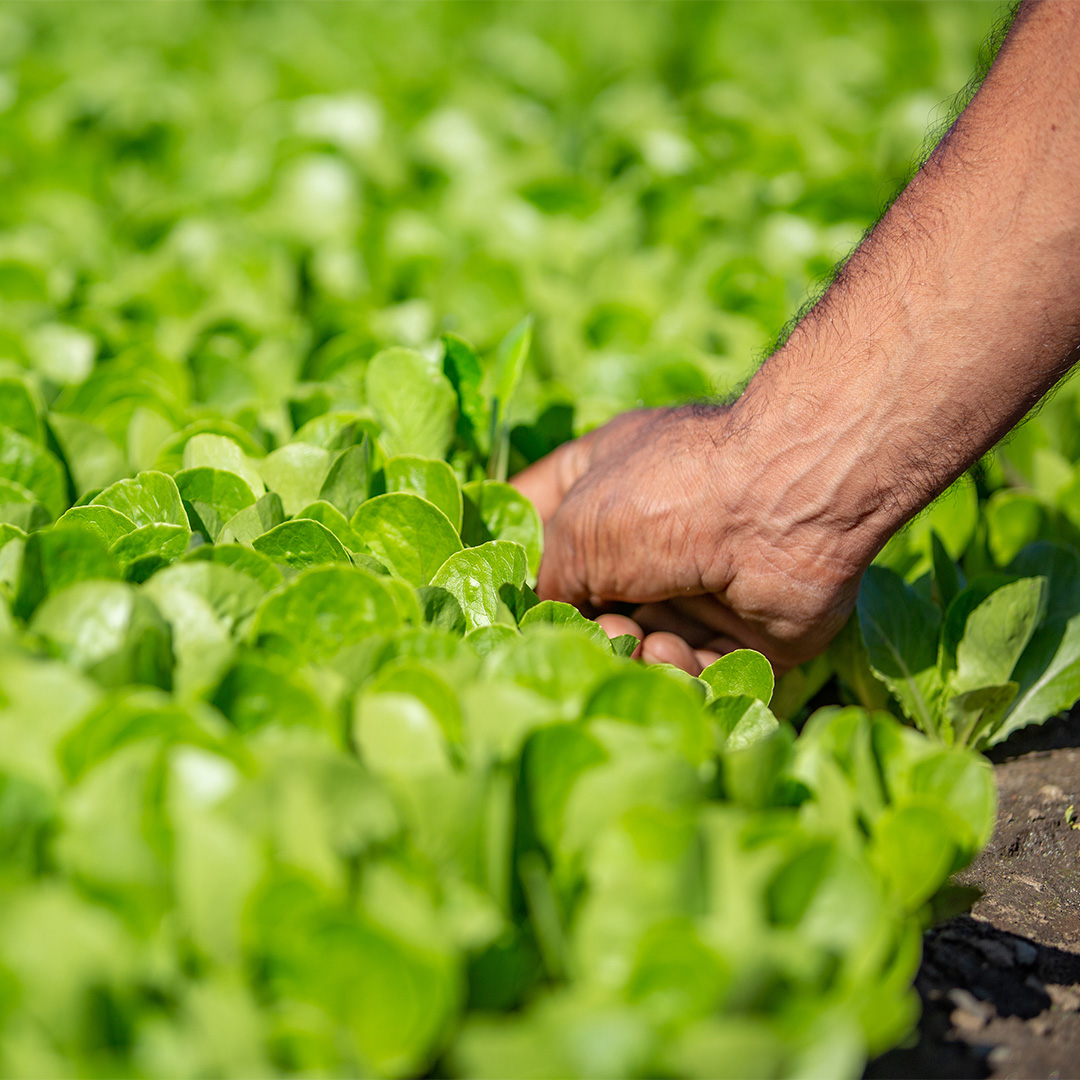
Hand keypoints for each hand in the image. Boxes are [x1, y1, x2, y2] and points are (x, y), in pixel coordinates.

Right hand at [512, 405, 869, 675]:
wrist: (783, 504)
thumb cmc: (664, 495)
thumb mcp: (574, 528)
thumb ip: (546, 579)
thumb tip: (546, 615)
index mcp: (605, 486)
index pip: (540, 523)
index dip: (516, 564)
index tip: (494, 604)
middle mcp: (651, 535)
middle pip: (592, 601)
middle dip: (584, 628)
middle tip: (587, 633)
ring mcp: (700, 584)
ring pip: (643, 644)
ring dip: (632, 652)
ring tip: (637, 640)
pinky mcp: (746, 632)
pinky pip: (699, 670)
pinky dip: (680, 668)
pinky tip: (673, 650)